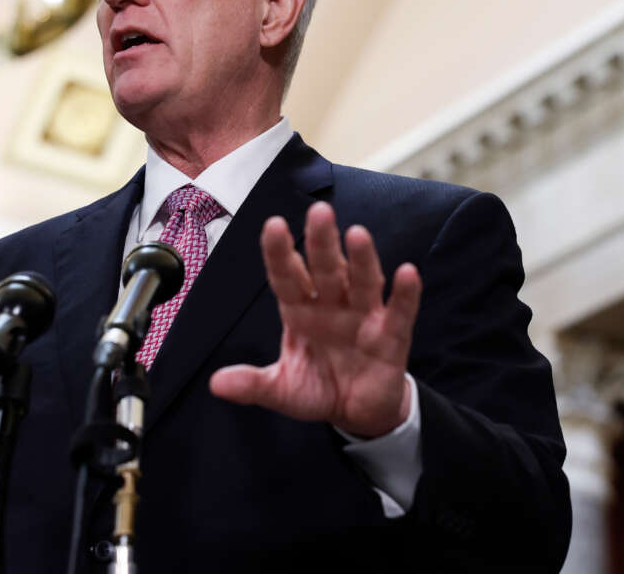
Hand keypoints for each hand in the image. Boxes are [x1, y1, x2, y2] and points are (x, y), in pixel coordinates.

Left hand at [209, 201, 421, 437]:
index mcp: (300, 310)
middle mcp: (332, 304)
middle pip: (326, 269)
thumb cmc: (318, 388)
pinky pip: (399, 311)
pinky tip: (407, 273)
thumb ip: (253, 385)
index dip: (279, 253)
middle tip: (319, 211)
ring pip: (362, 281)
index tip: (273, 226)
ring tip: (357, 234)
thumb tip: (217, 384)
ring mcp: (363, 316)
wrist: (358, 412)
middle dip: (322, 242)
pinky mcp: (392, 335)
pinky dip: (404, 294)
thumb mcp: (282, 390)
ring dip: (361, 258)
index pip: (287, 276)